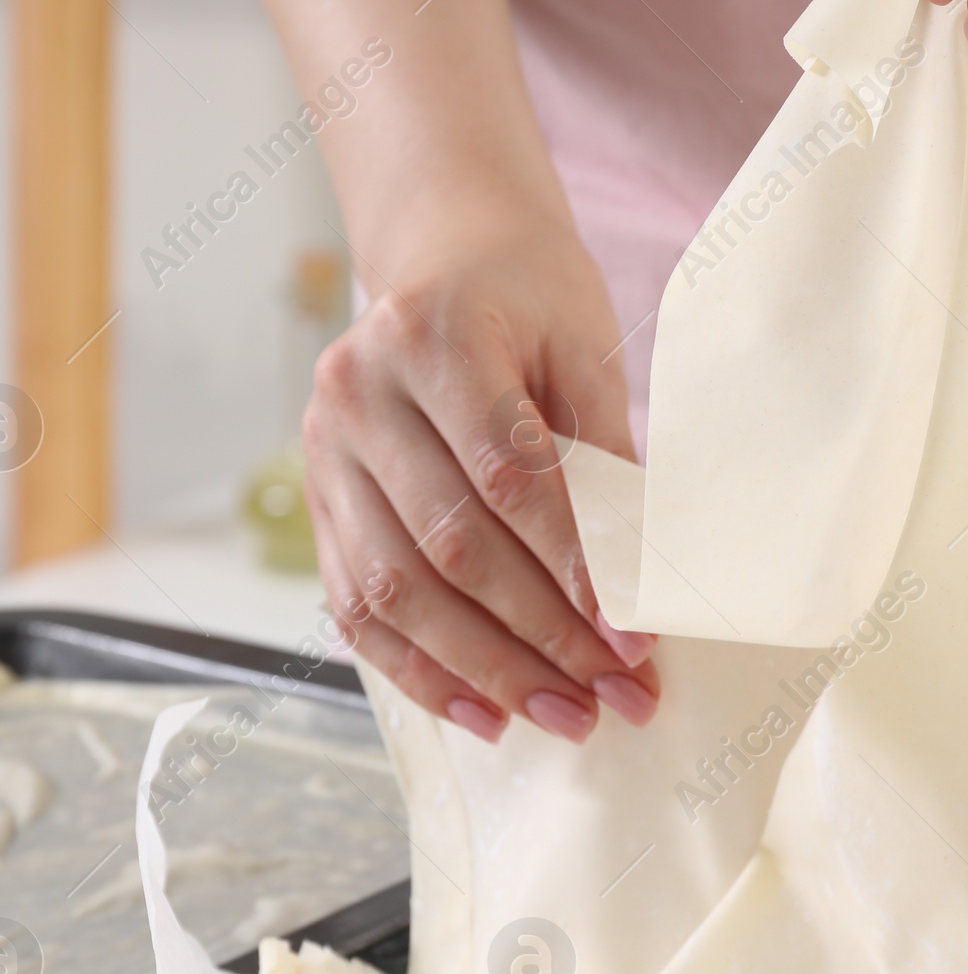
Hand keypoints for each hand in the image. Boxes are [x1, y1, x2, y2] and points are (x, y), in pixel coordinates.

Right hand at [224, 0, 657, 744]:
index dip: (574, 564)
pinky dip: (422, 672)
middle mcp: (359, 393)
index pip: (509, 472)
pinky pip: (359, 608)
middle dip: (543, 635)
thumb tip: (643, 583)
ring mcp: (324, 451)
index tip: (636, 636)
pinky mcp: (317, 501)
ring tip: (567, 717)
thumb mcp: (584, 346)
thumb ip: (606, 452)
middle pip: (451, 544)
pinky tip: (487, 714)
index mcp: (432, 336)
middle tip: (619, 694)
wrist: (443, 256)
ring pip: (398, 590)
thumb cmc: (529, 299)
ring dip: (487, 670)